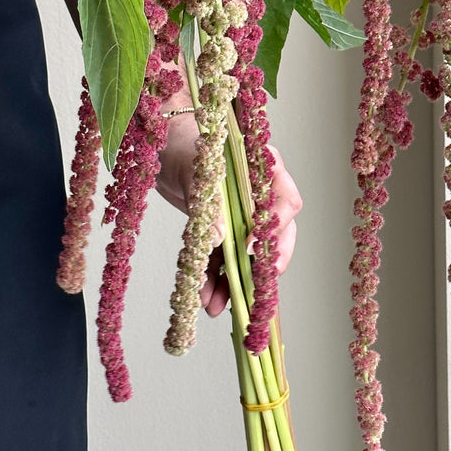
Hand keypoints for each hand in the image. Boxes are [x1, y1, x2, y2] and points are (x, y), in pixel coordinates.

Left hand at [156, 112, 301, 318]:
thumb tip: (218, 237)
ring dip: (236, 281)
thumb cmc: (185, 144)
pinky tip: (205, 297)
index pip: (285, 199)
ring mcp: (243, 213)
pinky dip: (216, 279)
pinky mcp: (224, 228)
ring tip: (216, 305)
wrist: (164, 148)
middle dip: (266, 264)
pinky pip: (226, 258)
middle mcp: (260, 193)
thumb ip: (207, 199)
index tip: (252, 246)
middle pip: (277, 233)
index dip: (275, 227)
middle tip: (256, 287)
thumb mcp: (194, 169)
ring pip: (250, 253)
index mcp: (263, 168)